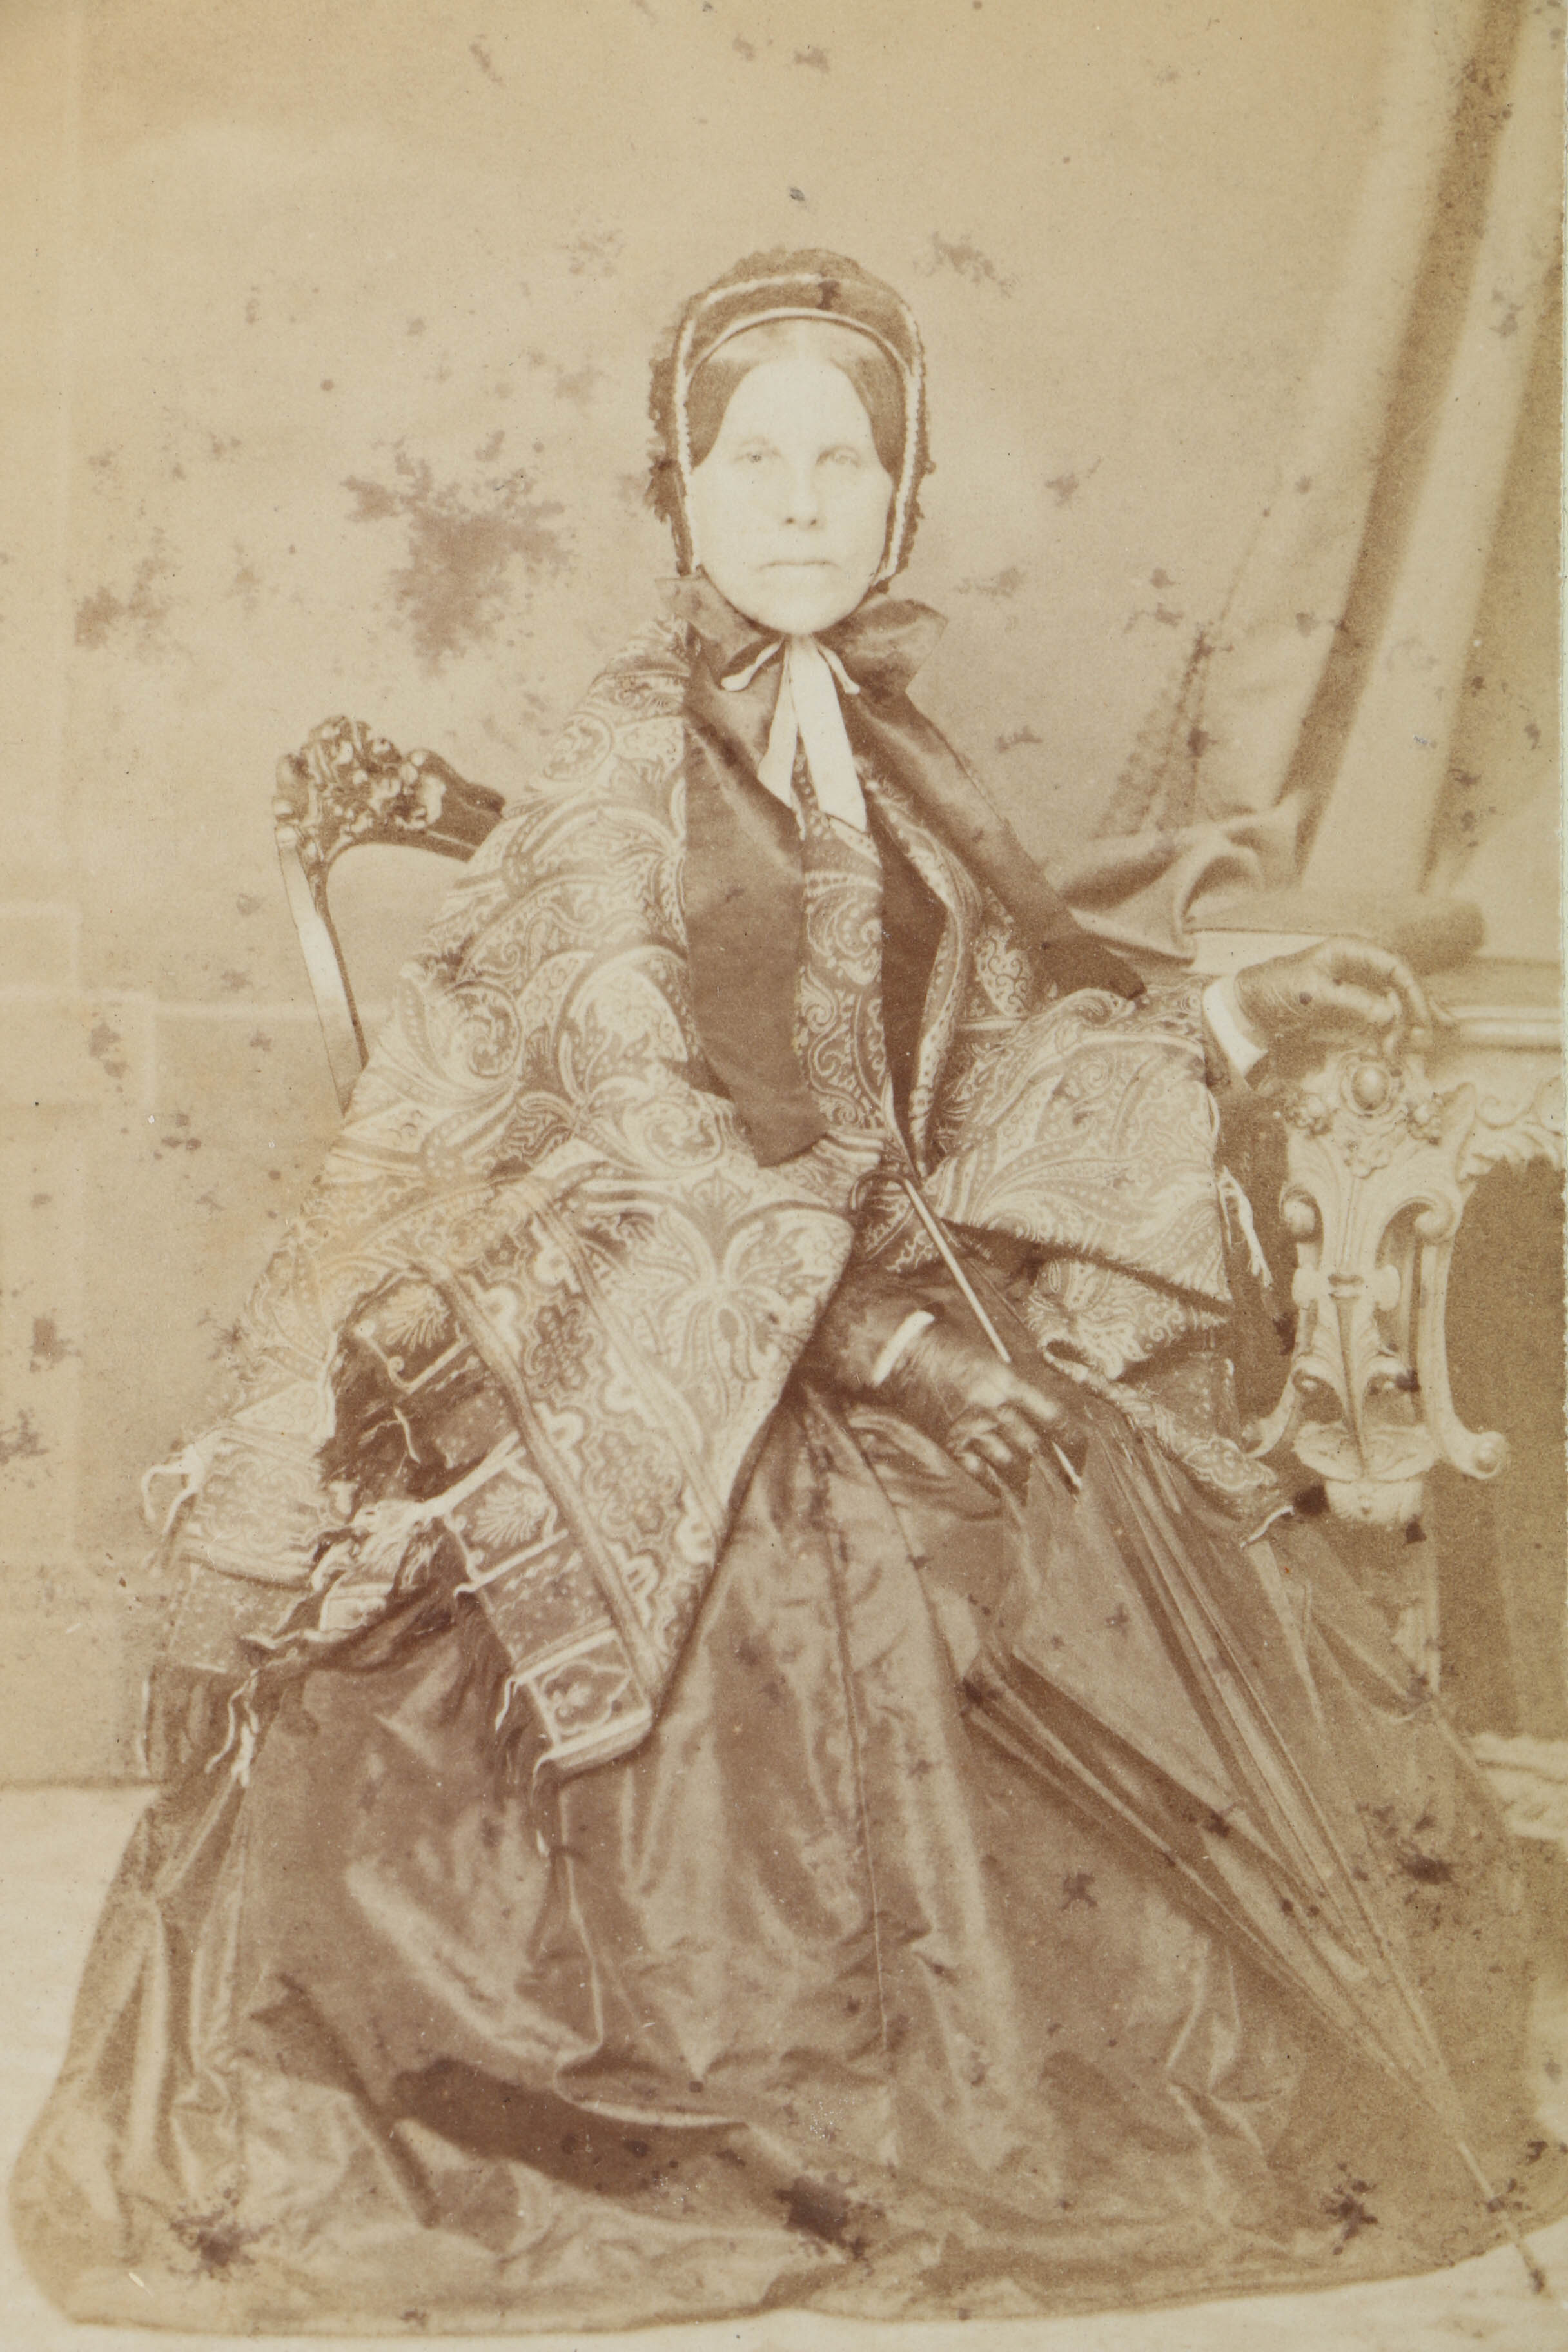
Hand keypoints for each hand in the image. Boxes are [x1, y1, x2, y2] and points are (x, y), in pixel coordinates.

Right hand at [880, 1318, 1083, 1485]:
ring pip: (1011, 1466)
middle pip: (1036, 1448)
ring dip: (1033, 1485)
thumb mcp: (991, 1359)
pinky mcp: (951, 1443)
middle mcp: (994, 1409)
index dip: (1073, 1438)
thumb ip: (1015, 1386)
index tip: (1083, 1450)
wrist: (903, 1354)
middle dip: (1059, 1472)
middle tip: (1075, 1488)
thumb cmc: (949, 1348)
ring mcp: (972, 1429)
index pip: (1053, 1416)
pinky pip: (980, 1473)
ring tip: (1050, 1499)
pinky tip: (1010, 1496)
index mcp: (1007, 1382)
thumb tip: (1040, 1412)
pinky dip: (997, 1487)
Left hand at [1231, 937, 1433, 1056]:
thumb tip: (1389, 1014)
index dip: (1413, 993)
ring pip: (1395, 1004)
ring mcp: (1357, 987)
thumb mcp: (1312, 994)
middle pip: (1401, 986)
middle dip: (1417, 1012)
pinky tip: (1399, 1050)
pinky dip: (1392, 1034)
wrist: (1248, 1007)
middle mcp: (1360, 965)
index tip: (1420, 1019)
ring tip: (1415, 1050)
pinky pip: (1380, 1019)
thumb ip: (1352, 1002)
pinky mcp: (1351, 1009)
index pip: (1395, 967)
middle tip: (1426, 1040)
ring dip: (1408, 1026)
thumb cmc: (1276, 990)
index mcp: (1352, 950)